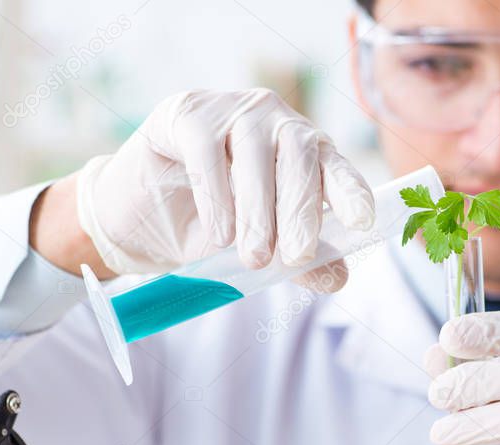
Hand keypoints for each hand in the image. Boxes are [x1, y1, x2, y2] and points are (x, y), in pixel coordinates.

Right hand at [74, 88, 374, 288]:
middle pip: (299, 154)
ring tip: (253, 257)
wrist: (137, 222)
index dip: (350, 190)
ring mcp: (229, 110)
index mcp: (301, 152)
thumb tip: (338, 279)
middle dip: (300, 210)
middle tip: (294, 257)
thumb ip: (298, 261)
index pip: (334, 165)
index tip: (362, 222)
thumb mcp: (257, 252)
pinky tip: (218, 232)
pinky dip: (216, 195)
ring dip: (258, 210)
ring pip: (255, 151)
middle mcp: (273, 121)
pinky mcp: (186, 112)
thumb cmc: (205, 229)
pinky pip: (207, 149)